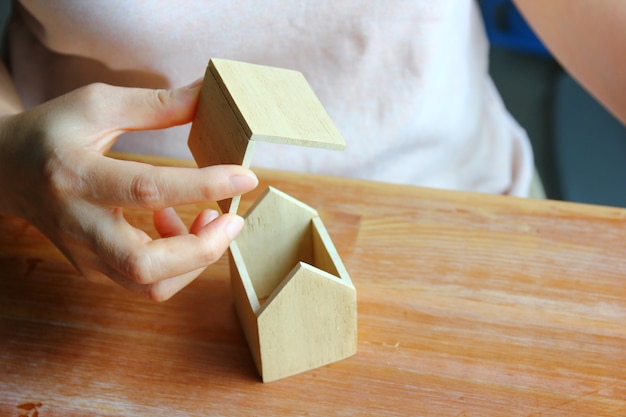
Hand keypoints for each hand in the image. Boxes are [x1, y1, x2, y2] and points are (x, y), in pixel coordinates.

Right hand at [0, 81, 257, 300]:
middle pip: (145, 264)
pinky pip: (147, 281)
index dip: (202, 185)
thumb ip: (155, 105)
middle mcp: (78, 224)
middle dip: (204, 249)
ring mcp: (85, 254)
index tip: (246, 177)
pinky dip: (178, 261)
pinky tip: (177, 224)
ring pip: (150, 284)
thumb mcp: (97, 105)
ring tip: (209, 220)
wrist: (7, 170)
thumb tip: (207, 96)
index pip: (147, 190)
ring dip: (195, 258)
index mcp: (75, 175)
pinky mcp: (94, 268)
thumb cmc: (53, 131)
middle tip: (233, 219)